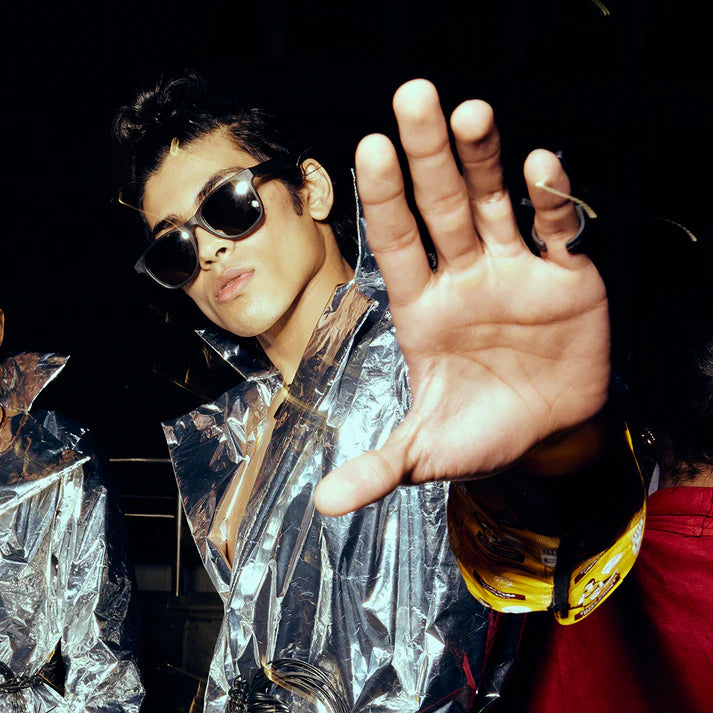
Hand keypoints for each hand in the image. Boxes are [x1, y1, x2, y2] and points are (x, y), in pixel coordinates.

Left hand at [314, 79, 609, 515]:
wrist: (548, 433)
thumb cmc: (484, 431)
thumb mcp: (428, 451)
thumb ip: (380, 467)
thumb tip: (323, 505)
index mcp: (422, 308)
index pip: (396, 243)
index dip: (383, 200)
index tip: (368, 149)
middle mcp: (463, 276)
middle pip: (441, 205)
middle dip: (427, 155)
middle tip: (413, 98)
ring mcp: (512, 269)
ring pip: (495, 202)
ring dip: (484, 159)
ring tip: (471, 115)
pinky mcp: (564, 275)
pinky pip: (556, 228)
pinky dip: (551, 199)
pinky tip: (540, 165)